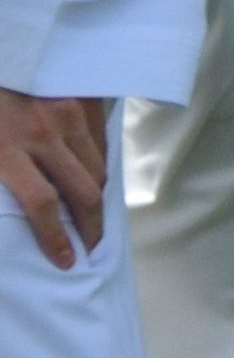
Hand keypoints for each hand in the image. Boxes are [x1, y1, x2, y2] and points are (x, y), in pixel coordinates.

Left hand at [1, 88, 109, 273]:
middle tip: (90, 246)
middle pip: (83, 191)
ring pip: (98, 169)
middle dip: (90, 226)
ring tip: (91, 216)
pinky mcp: (81, 97)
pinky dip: (99, 164)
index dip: (56, 238)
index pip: (43, 205)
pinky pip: (100, 141)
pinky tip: (89, 177)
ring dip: (97, 197)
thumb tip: (15, 207)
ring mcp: (68, 112)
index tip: (66, 259)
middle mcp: (45, 131)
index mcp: (7, 148)